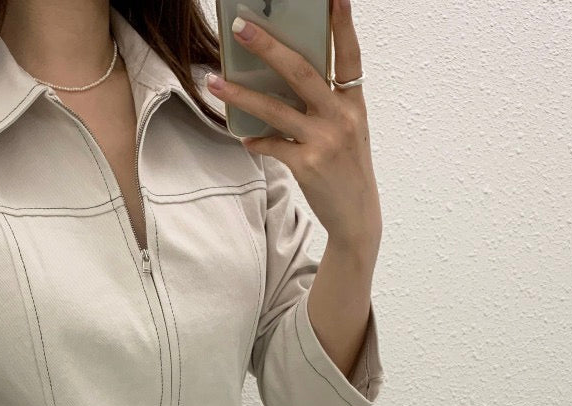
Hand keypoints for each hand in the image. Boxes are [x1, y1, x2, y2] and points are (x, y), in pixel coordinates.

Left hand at [205, 0, 381, 253]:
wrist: (357, 216)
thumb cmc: (348, 169)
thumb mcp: (348, 131)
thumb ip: (326, 104)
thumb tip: (285, 81)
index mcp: (353, 103)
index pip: (350, 54)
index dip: (343, 23)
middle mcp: (341, 117)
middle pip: (301, 72)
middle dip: (268, 47)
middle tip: (241, 28)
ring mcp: (323, 141)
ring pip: (275, 108)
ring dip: (240, 94)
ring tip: (214, 81)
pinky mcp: (306, 165)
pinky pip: (271, 145)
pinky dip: (255, 141)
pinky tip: (244, 138)